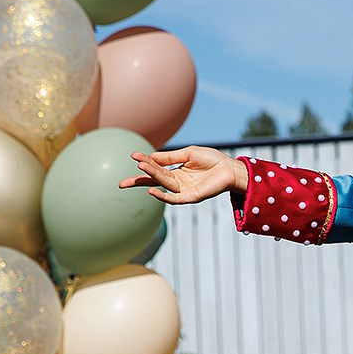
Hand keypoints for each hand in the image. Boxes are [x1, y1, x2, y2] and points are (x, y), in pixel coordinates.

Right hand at [118, 146, 244, 204]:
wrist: (231, 168)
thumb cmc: (212, 160)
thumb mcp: (188, 154)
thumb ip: (170, 157)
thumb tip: (150, 157)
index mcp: (176, 172)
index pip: (156, 168)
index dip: (145, 162)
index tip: (133, 156)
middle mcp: (178, 182)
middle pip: (154, 181)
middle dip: (138, 181)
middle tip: (122, 183)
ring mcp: (184, 190)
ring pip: (163, 185)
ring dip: (151, 178)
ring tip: (140, 169)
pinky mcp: (192, 197)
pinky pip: (174, 199)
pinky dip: (163, 196)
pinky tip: (152, 192)